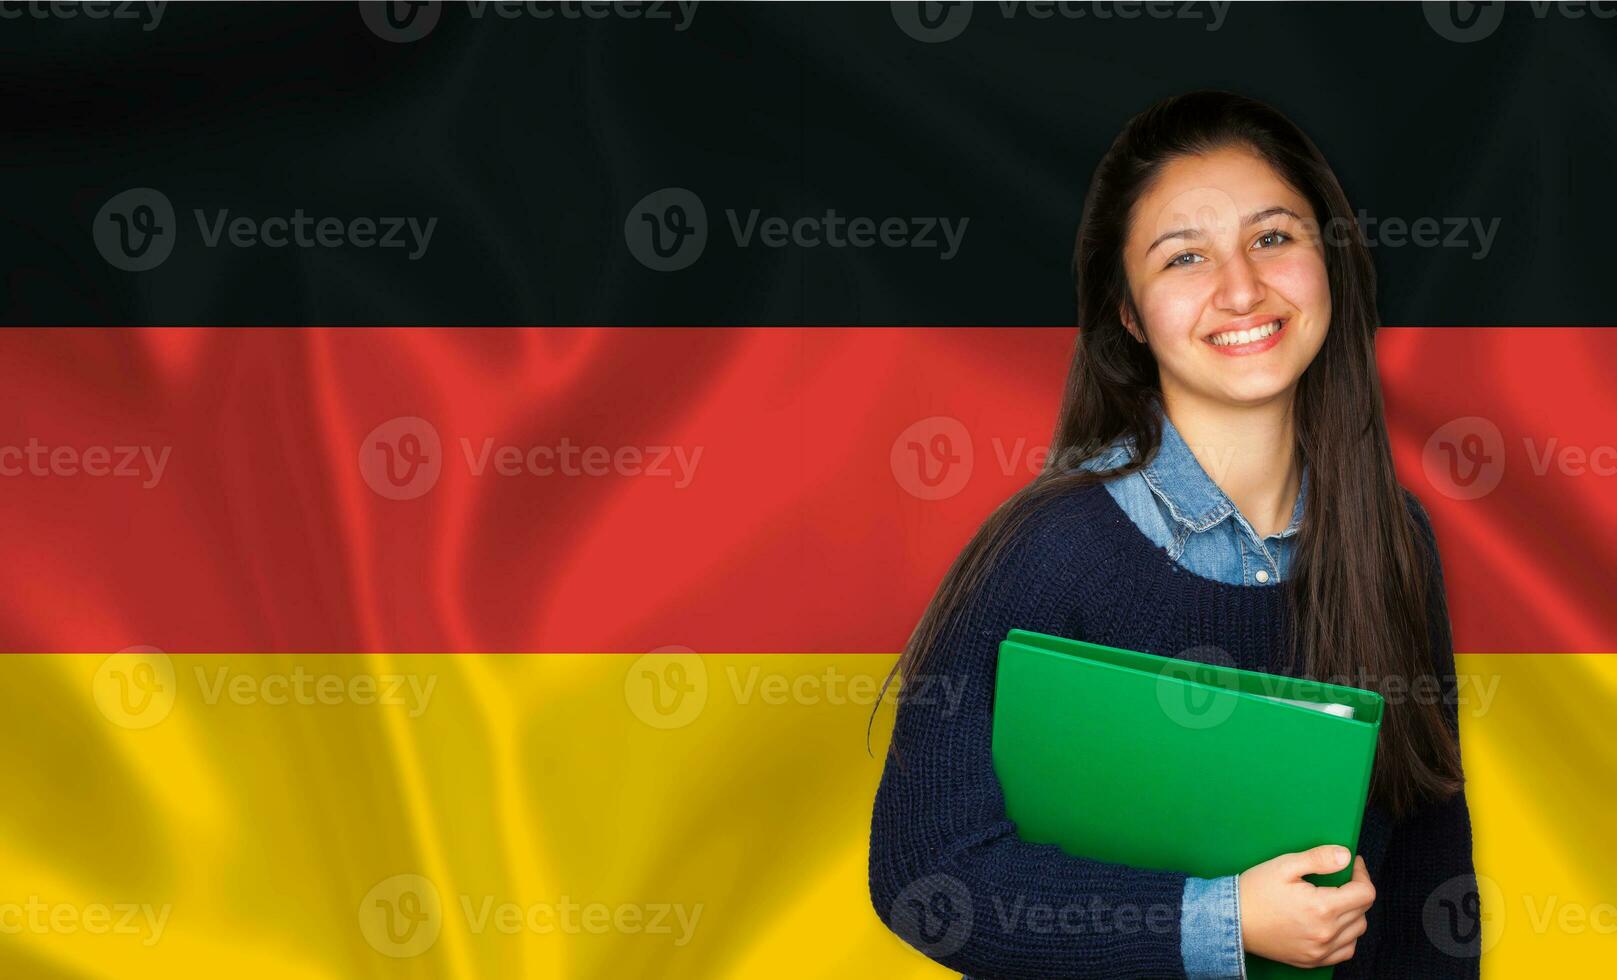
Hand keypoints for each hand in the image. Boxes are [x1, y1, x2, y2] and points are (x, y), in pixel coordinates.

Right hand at [1238, 845, 1374, 968]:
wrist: (1231, 920)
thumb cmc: (1255, 891)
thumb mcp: (1284, 865)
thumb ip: (1318, 858)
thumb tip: (1346, 856)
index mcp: (1322, 908)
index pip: (1365, 893)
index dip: (1362, 874)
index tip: (1353, 865)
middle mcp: (1326, 933)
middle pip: (1363, 911)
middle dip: (1357, 890)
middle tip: (1341, 878)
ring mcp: (1320, 950)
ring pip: (1357, 931)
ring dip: (1353, 914)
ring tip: (1335, 900)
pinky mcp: (1312, 960)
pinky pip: (1346, 951)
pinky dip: (1346, 937)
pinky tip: (1332, 924)